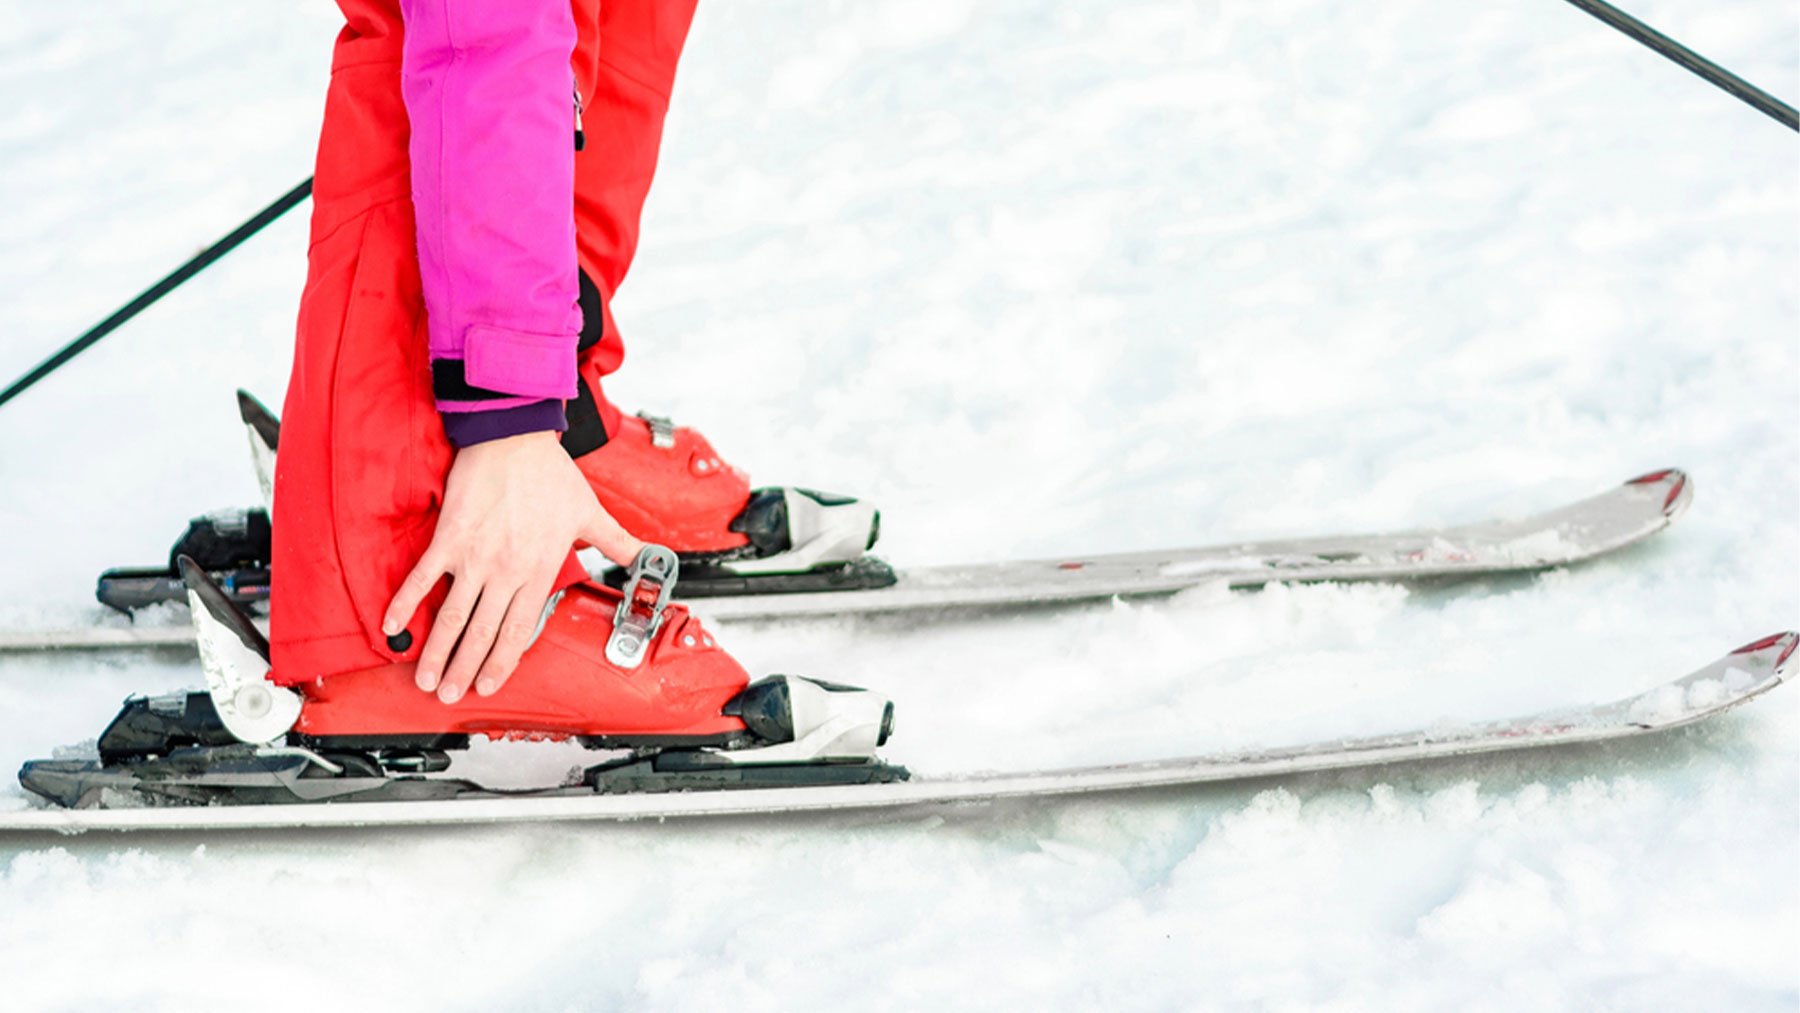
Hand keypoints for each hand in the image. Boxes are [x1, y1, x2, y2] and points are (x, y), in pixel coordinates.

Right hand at [382, 430, 642, 702]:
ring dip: (437, 652)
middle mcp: (506, 570)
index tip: (488, 685)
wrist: (514, 436)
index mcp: (539, 570)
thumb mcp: (591, 513)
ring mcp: (474, 556)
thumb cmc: (551, 473)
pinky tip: (393, 627)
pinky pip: (421, 578)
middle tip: (450, 695)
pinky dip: (405, 603)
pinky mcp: (448, 538)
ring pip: (452, 616)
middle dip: (465, 670)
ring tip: (426, 679)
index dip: (502, 663)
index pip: (518, 630)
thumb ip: (619, 543)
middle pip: (482, 633)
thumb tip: (650, 558)